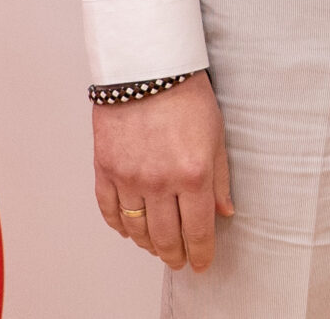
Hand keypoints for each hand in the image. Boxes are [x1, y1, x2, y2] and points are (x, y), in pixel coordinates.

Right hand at [93, 73, 233, 271]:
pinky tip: (128, 229)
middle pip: (165, 237)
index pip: (197, 230)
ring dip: (147, 244)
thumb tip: (224, 212)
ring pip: (136, 229)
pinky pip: (109, 210)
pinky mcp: (105, 168)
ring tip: (157, 247)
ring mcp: (128, 177)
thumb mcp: (215, 135)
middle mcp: (159, 181)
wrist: (146, 66)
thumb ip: (219, 178)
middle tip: (179, 261)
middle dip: (175, 255)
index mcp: (192, 174)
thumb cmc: (186, 94)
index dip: (200, 253)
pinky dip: (118, 225)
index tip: (201, 263)